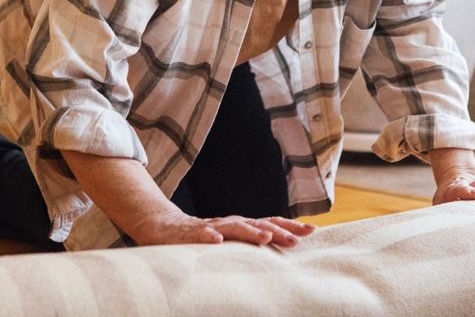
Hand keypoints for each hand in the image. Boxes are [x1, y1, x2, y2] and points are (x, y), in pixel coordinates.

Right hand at [130, 209, 315, 247]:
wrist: (163, 227)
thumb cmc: (200, 237)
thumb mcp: (229, 242)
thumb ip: (249, 245)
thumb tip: (278, 252)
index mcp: (240, 226)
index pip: (269, 222)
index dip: (290, 226)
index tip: (312, 230)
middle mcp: (229, 223)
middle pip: (258, 224)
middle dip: (278, 231)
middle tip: (296, 239)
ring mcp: (211, 226)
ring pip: (233, 227)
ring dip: (250, 232)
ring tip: (264, 238)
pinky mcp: (189, 234)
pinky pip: (199, 234)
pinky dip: (208, 235)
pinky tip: (216, 241)